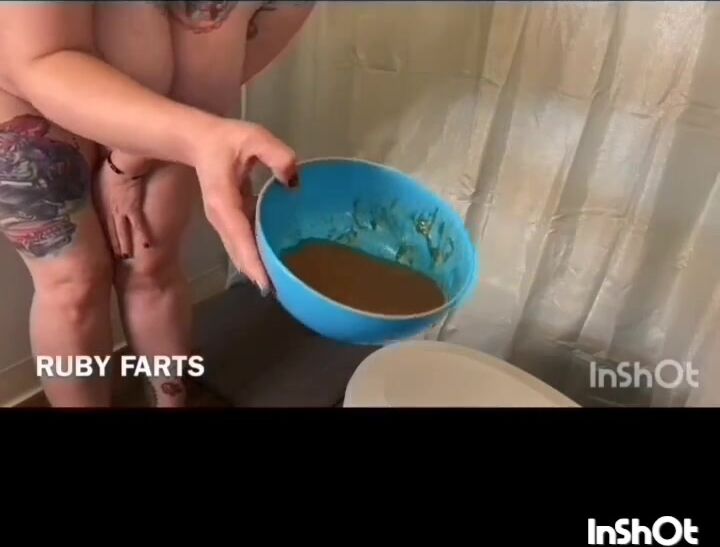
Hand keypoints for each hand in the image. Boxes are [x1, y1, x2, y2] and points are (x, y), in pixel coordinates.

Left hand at [93, 157, 152, 258]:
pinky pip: (139, 226)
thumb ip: (101, 187)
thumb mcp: (99, 178)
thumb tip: (100, 187)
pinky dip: (143, 237)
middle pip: (112, 231)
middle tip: (116, 257)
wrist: (122, 165)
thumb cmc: (111, 167)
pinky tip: (148, 246)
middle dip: (113, 244)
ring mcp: (122, 211)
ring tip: (126, 257)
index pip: (104, 222)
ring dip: (125, 245)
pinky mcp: (134, 209)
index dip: (106, 234)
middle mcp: (111, 210)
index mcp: (102, 202)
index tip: (107, 245)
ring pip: (123, 232)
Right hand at [192, 120, 297, 294]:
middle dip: (257, 273)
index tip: (266, 283)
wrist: (197, 140)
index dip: (253, 260)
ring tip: (279, 287)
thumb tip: (293, 180)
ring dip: (256, 269)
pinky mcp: (228, 221)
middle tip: (281, 294)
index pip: (240, 236)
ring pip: (239, 251)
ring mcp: (222, 222)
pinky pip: (241, 243)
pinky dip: (254, 257)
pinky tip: (271, 266)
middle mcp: (221, 218)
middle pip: (238, 252)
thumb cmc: (225, 140)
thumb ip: (276, 154)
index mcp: (224, 202)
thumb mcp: (254, 138)